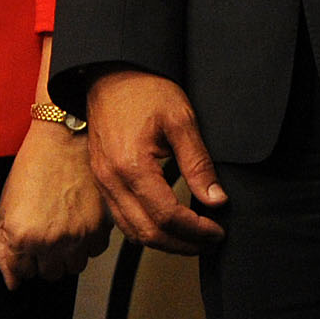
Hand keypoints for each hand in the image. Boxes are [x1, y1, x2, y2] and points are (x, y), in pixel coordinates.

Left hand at [0, 121, 111, 287]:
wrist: (67, 138)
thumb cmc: (34, 166)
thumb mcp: (6, 207)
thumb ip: (3, 249)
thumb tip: (13, 283)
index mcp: (22, 237)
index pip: (21, 274)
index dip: (23, 258)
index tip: (28, 244)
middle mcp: (50, 242)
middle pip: (50, 275)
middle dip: (46, 259)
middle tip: (47, 233)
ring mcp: (78, 237)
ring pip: (74, 268)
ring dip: (68, 254)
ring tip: (65, 228)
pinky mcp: (101, 228)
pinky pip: (95, 252)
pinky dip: (89, 242)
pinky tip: (82, 221)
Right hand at [82, 70, 227, 254]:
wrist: (110, 74)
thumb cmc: (144, 90)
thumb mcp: (181, 119)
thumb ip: (198, 163)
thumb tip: (215, 199)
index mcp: (131, 166)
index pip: (167, 216)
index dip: (196, 230)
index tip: (218, 230)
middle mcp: (111, 181)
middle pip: (147, 233)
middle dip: (182, 244)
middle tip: (210, 241)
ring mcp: (102, 183)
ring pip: (132, 232)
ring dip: (164, 242)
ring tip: (193, 238)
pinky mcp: (101, 182)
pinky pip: (121, 219)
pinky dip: (145, 230)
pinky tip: (166, 225)